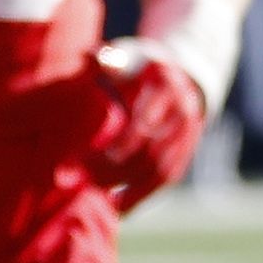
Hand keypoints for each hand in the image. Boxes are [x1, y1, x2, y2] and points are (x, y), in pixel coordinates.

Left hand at [70, 48, 210, 202]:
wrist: (182, 70)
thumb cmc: (138, 64)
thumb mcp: (125, 55)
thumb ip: (110, 59)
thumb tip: (95, 60)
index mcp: (164, 84)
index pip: (138, 127)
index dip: (109, 149)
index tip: (73, 163)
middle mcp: (183, 110)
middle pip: (146, 153)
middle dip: (108, 172)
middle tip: (71, 183)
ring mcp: (190, 133)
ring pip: (158, 170)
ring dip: (124, 188)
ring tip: (91, 199)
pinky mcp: (187, 151)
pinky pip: (166, 179)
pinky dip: (141, 196)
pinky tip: (117, 208)